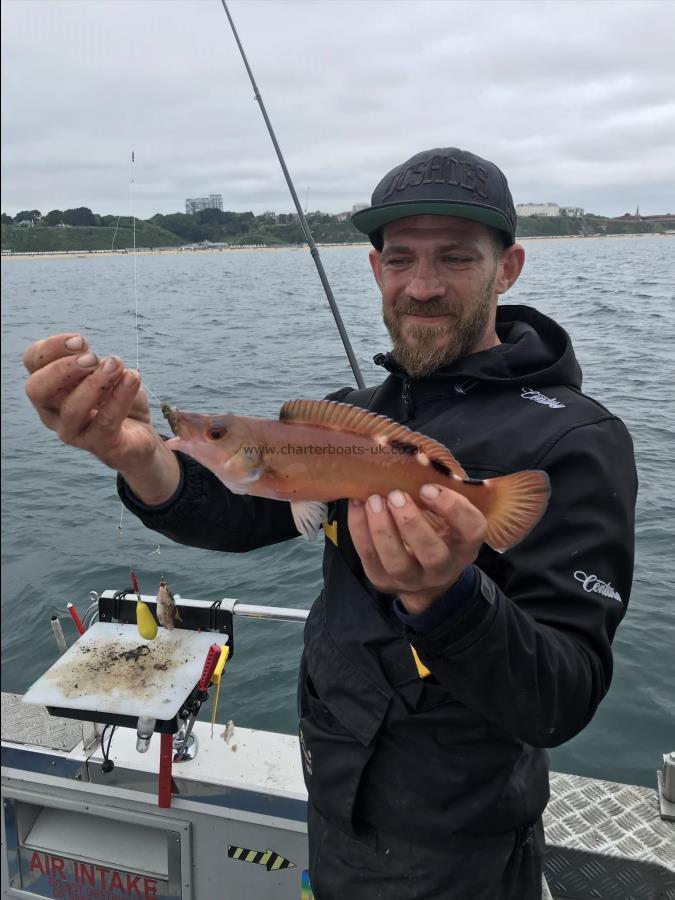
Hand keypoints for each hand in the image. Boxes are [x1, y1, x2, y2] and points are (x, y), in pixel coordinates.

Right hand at [23, 332, 179, 503]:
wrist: (139, 436)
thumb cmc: (115, 398)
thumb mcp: (104, 372)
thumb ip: (93, 362)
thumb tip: (92, 357)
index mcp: (49, 386)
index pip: (32, 362)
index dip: (52, 347)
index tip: (81, 340)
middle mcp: (52, 411)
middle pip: (37, 389)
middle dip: (63, 368)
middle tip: (92, 358)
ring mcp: (73, 431)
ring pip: (72, 409)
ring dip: (95, 383)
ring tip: (116, 365)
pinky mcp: (100, 444)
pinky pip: (106, 421)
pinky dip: (120, 397)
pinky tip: (132, 378)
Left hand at [347, 484, 486, 615]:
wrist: (423, 573)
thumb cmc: (437, 529)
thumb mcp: (447, 513)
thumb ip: (439, 490)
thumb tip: (418, 457)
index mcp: (465, 545)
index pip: (471, 529)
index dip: (453, 508)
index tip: (429, 487)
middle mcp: (442, 567)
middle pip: (432, 553)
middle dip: (411, 523)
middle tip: (396, 495)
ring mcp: (412, 578)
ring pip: (397, 562)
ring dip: (382, 530)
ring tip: (373, 501)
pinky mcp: (383, 580)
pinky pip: (370, 558)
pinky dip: (360, 530)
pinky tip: (357, 505)